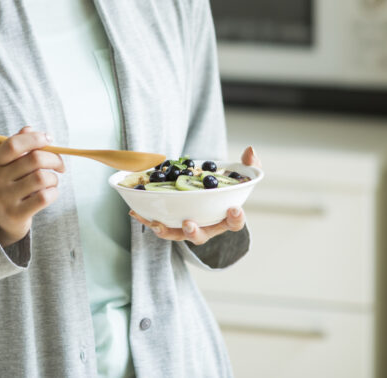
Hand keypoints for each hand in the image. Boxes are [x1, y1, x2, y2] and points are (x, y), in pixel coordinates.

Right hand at [0, 126, 64, 246]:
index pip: (14, 144)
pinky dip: (53, 192)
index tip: (49, 139)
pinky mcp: (16, 214)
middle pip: (34, 159)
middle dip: (54, 158)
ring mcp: (5, 198)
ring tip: (52, 181)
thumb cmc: (9, 185)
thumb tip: (29, 128)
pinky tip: (51, 193)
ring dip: (53, 178)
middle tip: (60, 165)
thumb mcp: (7, 165)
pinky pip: (44, 197)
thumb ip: (17, 145)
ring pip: (41, 178)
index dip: (35, 138)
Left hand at [130, 145, 261, 244]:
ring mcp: (187, 226)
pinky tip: (135, 212)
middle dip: (194, 231)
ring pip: (177, 234)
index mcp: (225, 217)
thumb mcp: (240, 175)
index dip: (235, 218)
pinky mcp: (171, 223)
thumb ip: (249, 164)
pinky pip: (159, 224)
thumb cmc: (225, 188)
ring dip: (167, 230)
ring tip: (157, 224)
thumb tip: (251, 150)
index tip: (234, 209)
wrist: (207, 195)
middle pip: (202, 235)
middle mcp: (206, 226)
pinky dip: (147, 219)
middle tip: (188, 223)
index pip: (234, 223)